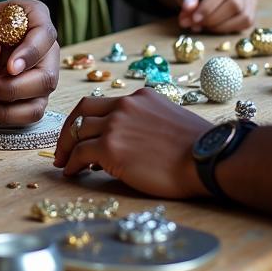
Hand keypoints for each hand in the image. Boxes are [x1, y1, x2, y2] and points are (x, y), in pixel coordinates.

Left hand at [0, 0, 58, 124]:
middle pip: (47, 72)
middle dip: (17, 85)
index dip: (30, 52)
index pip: (44, 33)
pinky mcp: (35, 96)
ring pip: (41, 95)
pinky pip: (32, 112)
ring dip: (10, 100)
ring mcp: (42, 72)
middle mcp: (44, 45)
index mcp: (32, 16)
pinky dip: (9, 114)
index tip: (10, 67)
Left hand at [54, 88, 210, 198]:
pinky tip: (71, 173)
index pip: (102, 103)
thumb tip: (130, 142)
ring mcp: (116, 124)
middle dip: (69, 130)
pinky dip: (72, 163)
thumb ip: (147, 122)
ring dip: (67, 148)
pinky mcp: (111, 147)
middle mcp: (124, 105)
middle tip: (63, 148)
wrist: (208, 157)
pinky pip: (80, 154)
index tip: (80, 133)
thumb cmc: (199, 149)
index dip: (86, 119)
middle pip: (82, 112)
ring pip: (78, 132)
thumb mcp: (170, 121)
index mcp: (139, 97)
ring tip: (64, 163)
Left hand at [172, 0, 255, 33]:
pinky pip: (247, 21)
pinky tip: (211, 27)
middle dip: (212, 19)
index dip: (208, 7)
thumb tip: (190, 7)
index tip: (193, 19)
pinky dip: (229, 29)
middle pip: (235, 4)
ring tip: (199, 26)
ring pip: (243, 15)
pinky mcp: (250, 5)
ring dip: (220, 26)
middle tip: (191, 25)